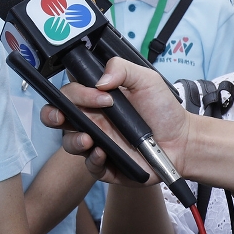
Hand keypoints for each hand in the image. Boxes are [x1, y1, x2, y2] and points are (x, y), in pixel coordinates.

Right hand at [41, 57, 190, 182]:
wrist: (182, 140)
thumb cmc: (163, 110)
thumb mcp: (146, 79)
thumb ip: (122, 69)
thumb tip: (99, 80)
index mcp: (96, 99)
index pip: (70, 92)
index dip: (75, 93)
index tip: (101, 96)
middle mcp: (92, 120)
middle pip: (57, 116)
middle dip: (52, 115)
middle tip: (61, 116)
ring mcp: (97, 143)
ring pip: (68, 142)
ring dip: (74, 140)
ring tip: (89, 138)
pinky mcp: (105, 164)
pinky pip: (88, 165)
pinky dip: (92, 159)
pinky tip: (103, 153)